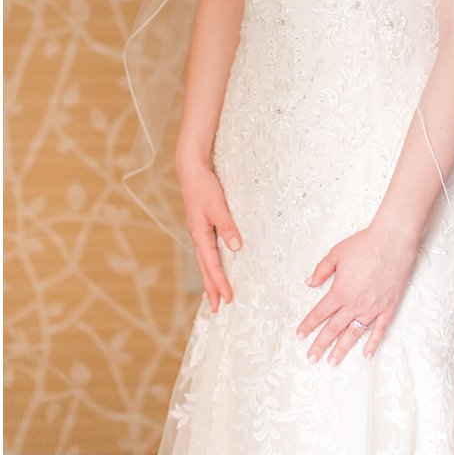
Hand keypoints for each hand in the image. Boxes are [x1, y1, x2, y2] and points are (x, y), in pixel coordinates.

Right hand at [177, 160, 241, 311]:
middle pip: (206, 269)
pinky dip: (210, 265)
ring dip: (210, 280)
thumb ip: (227, 226)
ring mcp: (199, 233)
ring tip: (214, 297)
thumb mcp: (218, 205)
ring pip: (205, 262)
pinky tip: (214, 268)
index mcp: (200, 235)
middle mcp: (198, 237)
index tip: (227, 298)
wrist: (191, 171)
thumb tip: (236, 247)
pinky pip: (206, 252)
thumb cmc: (205, 187)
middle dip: (212, 289)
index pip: (212, 265)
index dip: (220, 282)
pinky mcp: (202, 227)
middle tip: (220, 308)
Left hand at [297, 225, 419, 365]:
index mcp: (340, 292)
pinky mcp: (389, 306)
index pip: (320, 313)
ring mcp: (372, 308)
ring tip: (332, 361)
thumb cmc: (365, 244)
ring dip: (342, 349)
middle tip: (311, 358)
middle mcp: (354, 304)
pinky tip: (366, 354)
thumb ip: (321, 270)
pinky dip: (373, 343)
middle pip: (333, 329)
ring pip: (354, 333)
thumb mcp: (337, 253)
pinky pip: (379, 329)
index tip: (300, 335)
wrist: (393, 240)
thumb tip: (309, 283)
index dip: (308, 325)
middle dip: (320, 344)